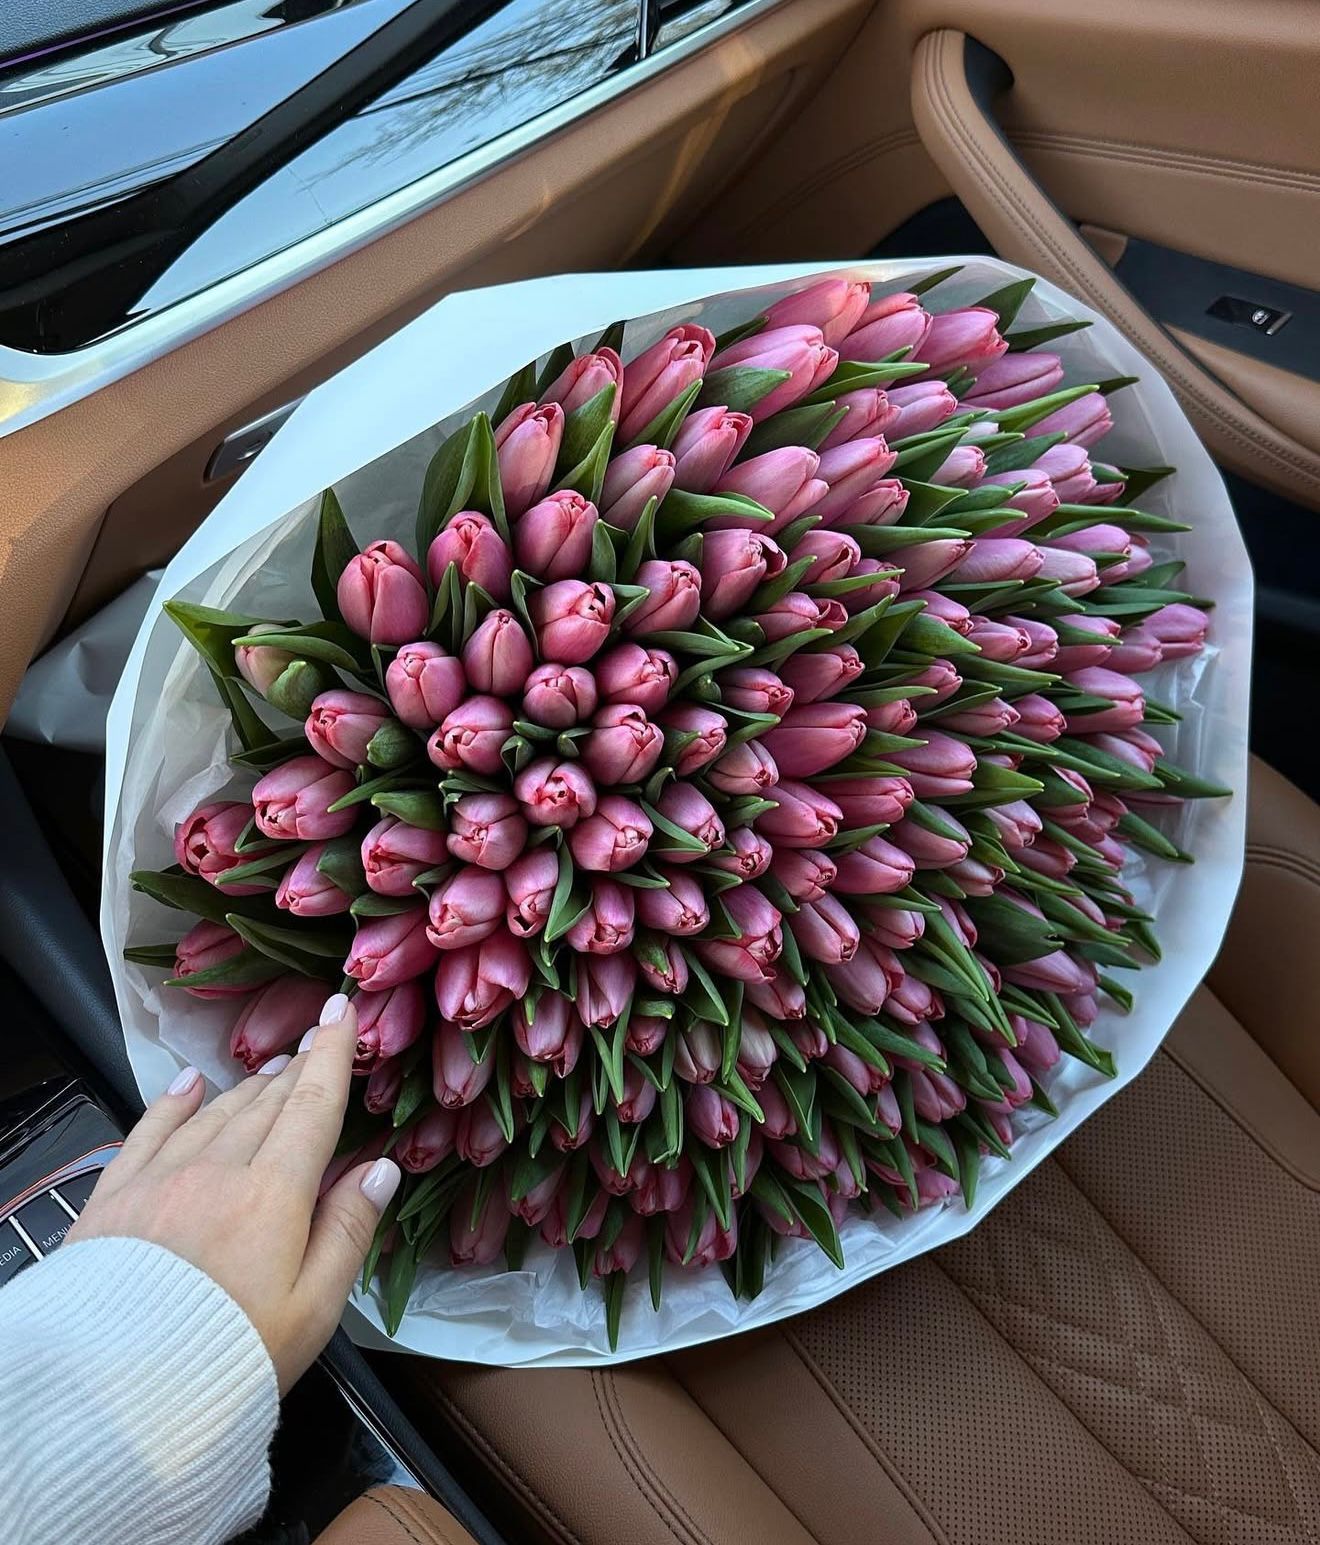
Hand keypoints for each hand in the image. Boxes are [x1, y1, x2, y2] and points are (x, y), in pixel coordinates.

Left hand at [69, 993, 399, 1393]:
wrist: (117, 1394)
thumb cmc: (232, 1354)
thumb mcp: (314, 1307)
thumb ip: (349, 1230)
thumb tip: (380, 1167)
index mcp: (275, 1193)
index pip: (312, 1105)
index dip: (330, 1054)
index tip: (341, 1009)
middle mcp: (218, 1169)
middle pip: (266, 1103)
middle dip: (296, 1069)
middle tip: (315, 1047)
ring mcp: (161, 1179)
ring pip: (216, 1113)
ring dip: (249, 1087)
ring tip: (273, 1071)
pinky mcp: (116, 1198)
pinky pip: (150, 1130)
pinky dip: (176, 1101)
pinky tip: (191, 1084)